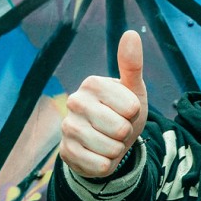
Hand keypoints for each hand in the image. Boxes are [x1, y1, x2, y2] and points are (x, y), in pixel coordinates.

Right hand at [59, 30, 148, 177]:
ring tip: (109, 141)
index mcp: (92, 83)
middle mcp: (75, 102)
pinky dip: (107, 165)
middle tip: (117, 128)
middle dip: (126, 134)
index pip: (131, 107)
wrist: (106, 142)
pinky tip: (99, 155)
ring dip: (117, 150)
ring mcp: (67, 128)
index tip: (126, 111)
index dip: (134, 114)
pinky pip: (100, 166)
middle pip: (120, 129)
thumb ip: (132, 65)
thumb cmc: (122, 112)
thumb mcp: (133, 90)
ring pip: (110, 149)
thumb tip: (130, 34)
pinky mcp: (66, 152)